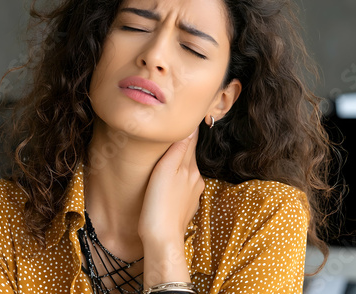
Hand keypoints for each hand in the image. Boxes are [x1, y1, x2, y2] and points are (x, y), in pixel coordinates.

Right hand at [138, 128, 204, 242]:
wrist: (162, 240)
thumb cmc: (160, 205)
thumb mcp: (167, 171)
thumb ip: (179, 149)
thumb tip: (190, 126)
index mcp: (190, 168)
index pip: (191, 140)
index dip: (186, 128)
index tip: (182, 114)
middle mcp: (195, 179)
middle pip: (188, 155)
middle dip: (180, 145)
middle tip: (167, 133)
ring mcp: (192, 194)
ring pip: (185, 171)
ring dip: (177, 163)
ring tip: (164, 156)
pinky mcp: (186, 206)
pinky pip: (182, 186)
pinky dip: (176, 179)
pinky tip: (165, 182)